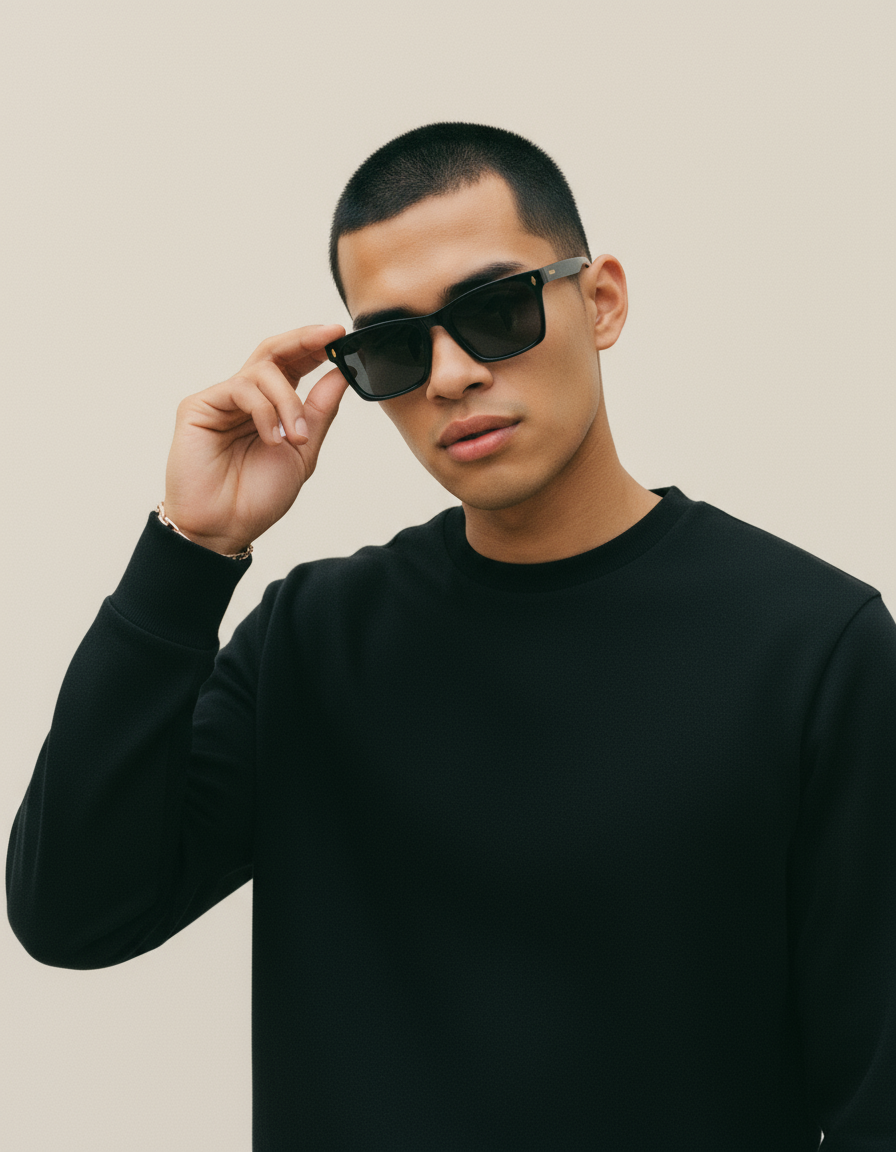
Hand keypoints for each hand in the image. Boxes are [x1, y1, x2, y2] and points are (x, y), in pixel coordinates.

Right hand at [162, 324, 347, 554]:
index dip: (314, 347)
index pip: (293, 364)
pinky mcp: (198, 406)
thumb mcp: (303, 452)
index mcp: (270, 407)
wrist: (226, 527)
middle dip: (304, 340)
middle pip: (273, 351)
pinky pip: (241, 389)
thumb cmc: (259, 496)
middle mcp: (245, 397)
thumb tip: (341, 373)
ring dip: (289, 402)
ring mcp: (221, 400)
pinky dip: (264, 412)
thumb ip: (319, 412)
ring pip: (263, 371)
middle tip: (330, 336)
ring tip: (296, 438)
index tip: (340, 336)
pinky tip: (272, 439)